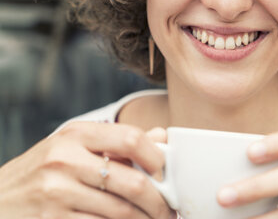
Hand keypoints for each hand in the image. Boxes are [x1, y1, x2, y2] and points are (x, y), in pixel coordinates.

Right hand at [0, 121, 173, 218]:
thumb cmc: (42, 171)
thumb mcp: (73, 146)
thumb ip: (117, 142)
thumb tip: (161, 136)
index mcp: (76, 134)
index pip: (132, 139)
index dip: (157, 158)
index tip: (164, 174)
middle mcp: (66, 160)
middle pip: (133, 183)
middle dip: (159, 202)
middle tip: (168, 211)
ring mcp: (57, 192)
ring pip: (121, 212)